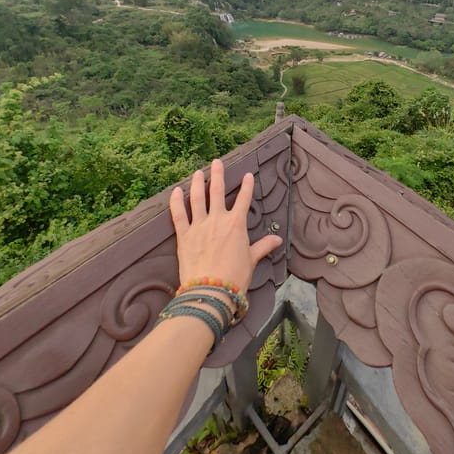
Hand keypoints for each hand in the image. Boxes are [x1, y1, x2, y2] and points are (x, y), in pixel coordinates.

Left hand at [169, 158, 282, 292]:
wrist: (212, 291)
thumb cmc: (235, 277)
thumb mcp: (252, 260)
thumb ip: (263, 246)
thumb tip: (278, 240)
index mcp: (236, 225)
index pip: (244, 200)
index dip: (247, 186)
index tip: (248, 175)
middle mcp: (217, 220)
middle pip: (217, 191)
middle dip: (218, 175)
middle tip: (216, 162)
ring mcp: (199, 226)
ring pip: (197, 198)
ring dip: (197, 183)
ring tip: (197, 172)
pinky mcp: (183, 235)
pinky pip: (178, 214)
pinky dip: (176, 202)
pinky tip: (175, 191)